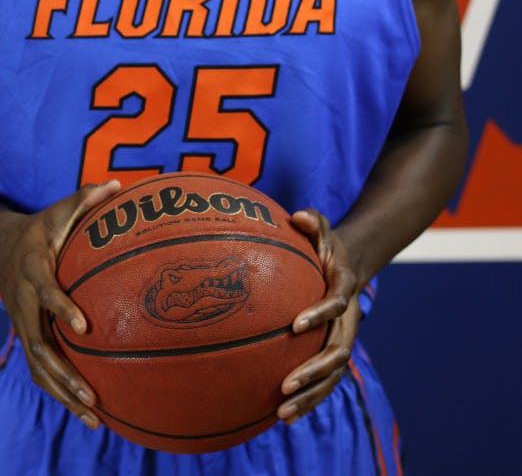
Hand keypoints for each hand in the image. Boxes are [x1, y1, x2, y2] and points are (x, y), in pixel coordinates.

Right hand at [0, 180, 120, 428]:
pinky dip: (60, 393)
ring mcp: (22, 324)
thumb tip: (118, 186)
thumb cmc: (39, 227)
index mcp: (32, 269)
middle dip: (62, 371)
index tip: (84, 327)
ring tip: (94, 416)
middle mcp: (23, 302)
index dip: (61, 308)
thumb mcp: (58, 210)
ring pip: (38, 366)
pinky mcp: (26, 336)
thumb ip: (86, 198)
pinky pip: (40, 370)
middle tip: (91, 391)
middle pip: (38, 344)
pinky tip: (88, 413)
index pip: (45, 292)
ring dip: (63, 392)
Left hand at [277, 208, 359, 424]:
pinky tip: (283, 416)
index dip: (320, 313)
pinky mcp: (332, 354)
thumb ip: (313, 221)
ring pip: (333, 376)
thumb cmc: (325, 246)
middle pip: (338, 351)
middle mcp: (349, 320)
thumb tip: (298, 215)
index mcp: (345, 289)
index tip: (295, 324)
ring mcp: (342, 339)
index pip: (338, 303)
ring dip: (311, 395)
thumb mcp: (322, 229)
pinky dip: (308, 400)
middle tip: (287, 382)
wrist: (346, 264)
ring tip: (283, 412)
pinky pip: (324, 382)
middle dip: (315, 370)